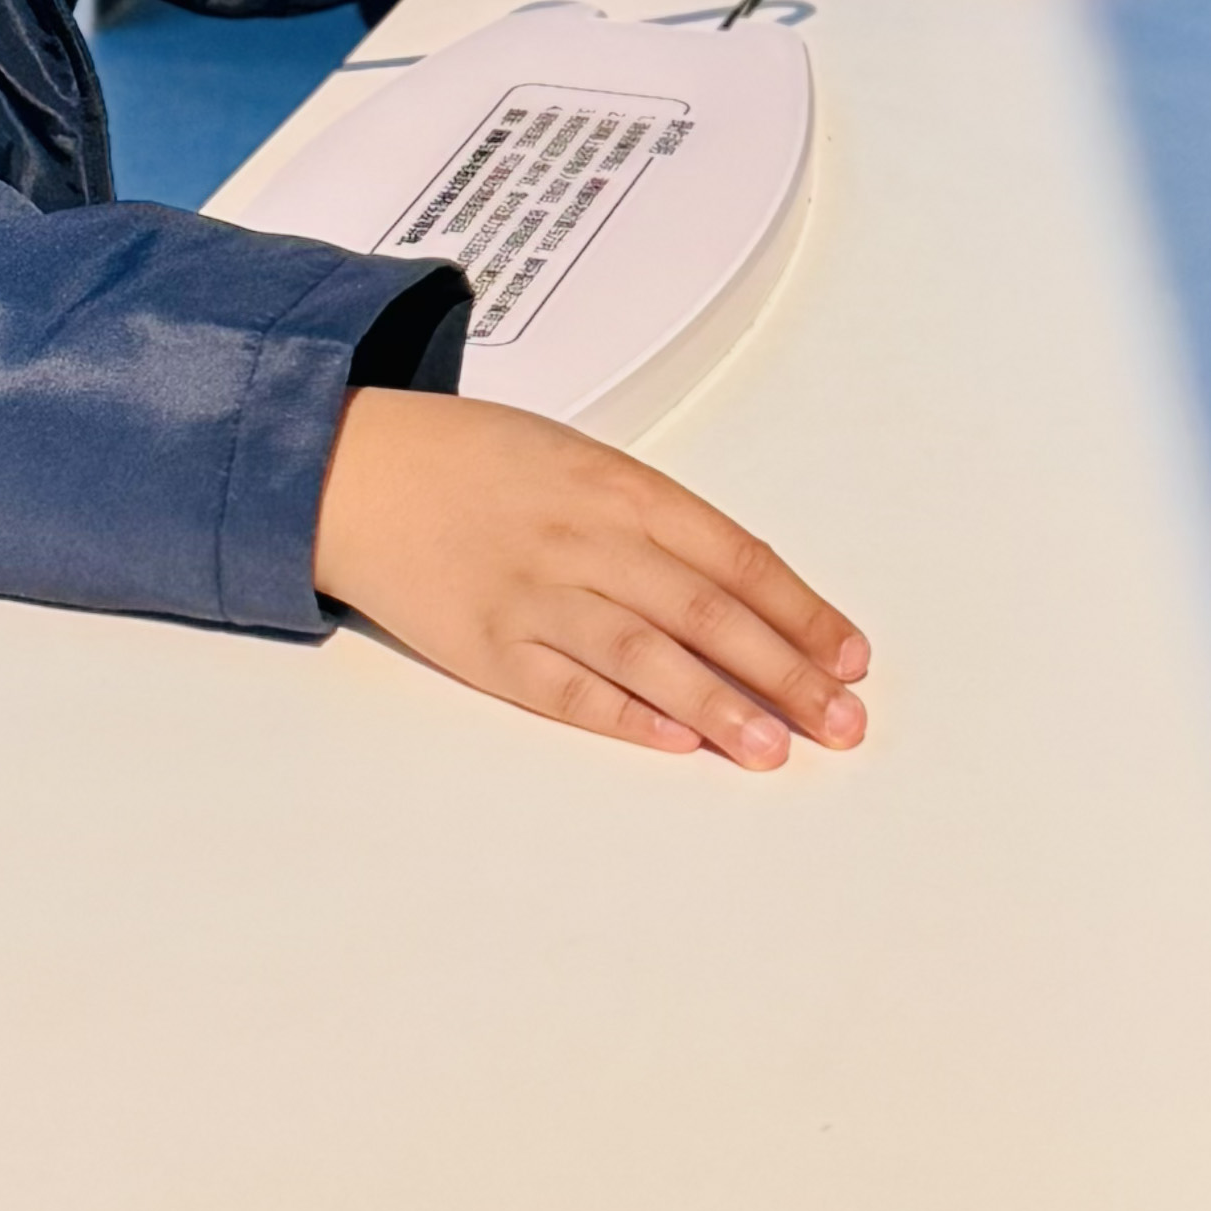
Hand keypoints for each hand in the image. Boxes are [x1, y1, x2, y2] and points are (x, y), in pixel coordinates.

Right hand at [312, 387, 868, 766]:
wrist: (360, 467)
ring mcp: (537, 596)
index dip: (800, 611)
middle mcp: (588, 540)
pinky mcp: (488, 647)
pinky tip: (677, 741)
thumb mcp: (580, 462)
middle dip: (787, 671)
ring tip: (777, 748)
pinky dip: (627, 717)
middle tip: (843, 721)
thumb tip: (740, 591)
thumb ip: (655, 522)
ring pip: (649, 656)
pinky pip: (570, 689)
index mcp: (621, 486)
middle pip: (709, 612)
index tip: (849, 656)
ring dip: (721, 707)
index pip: (737, 556)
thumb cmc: (478, 461)